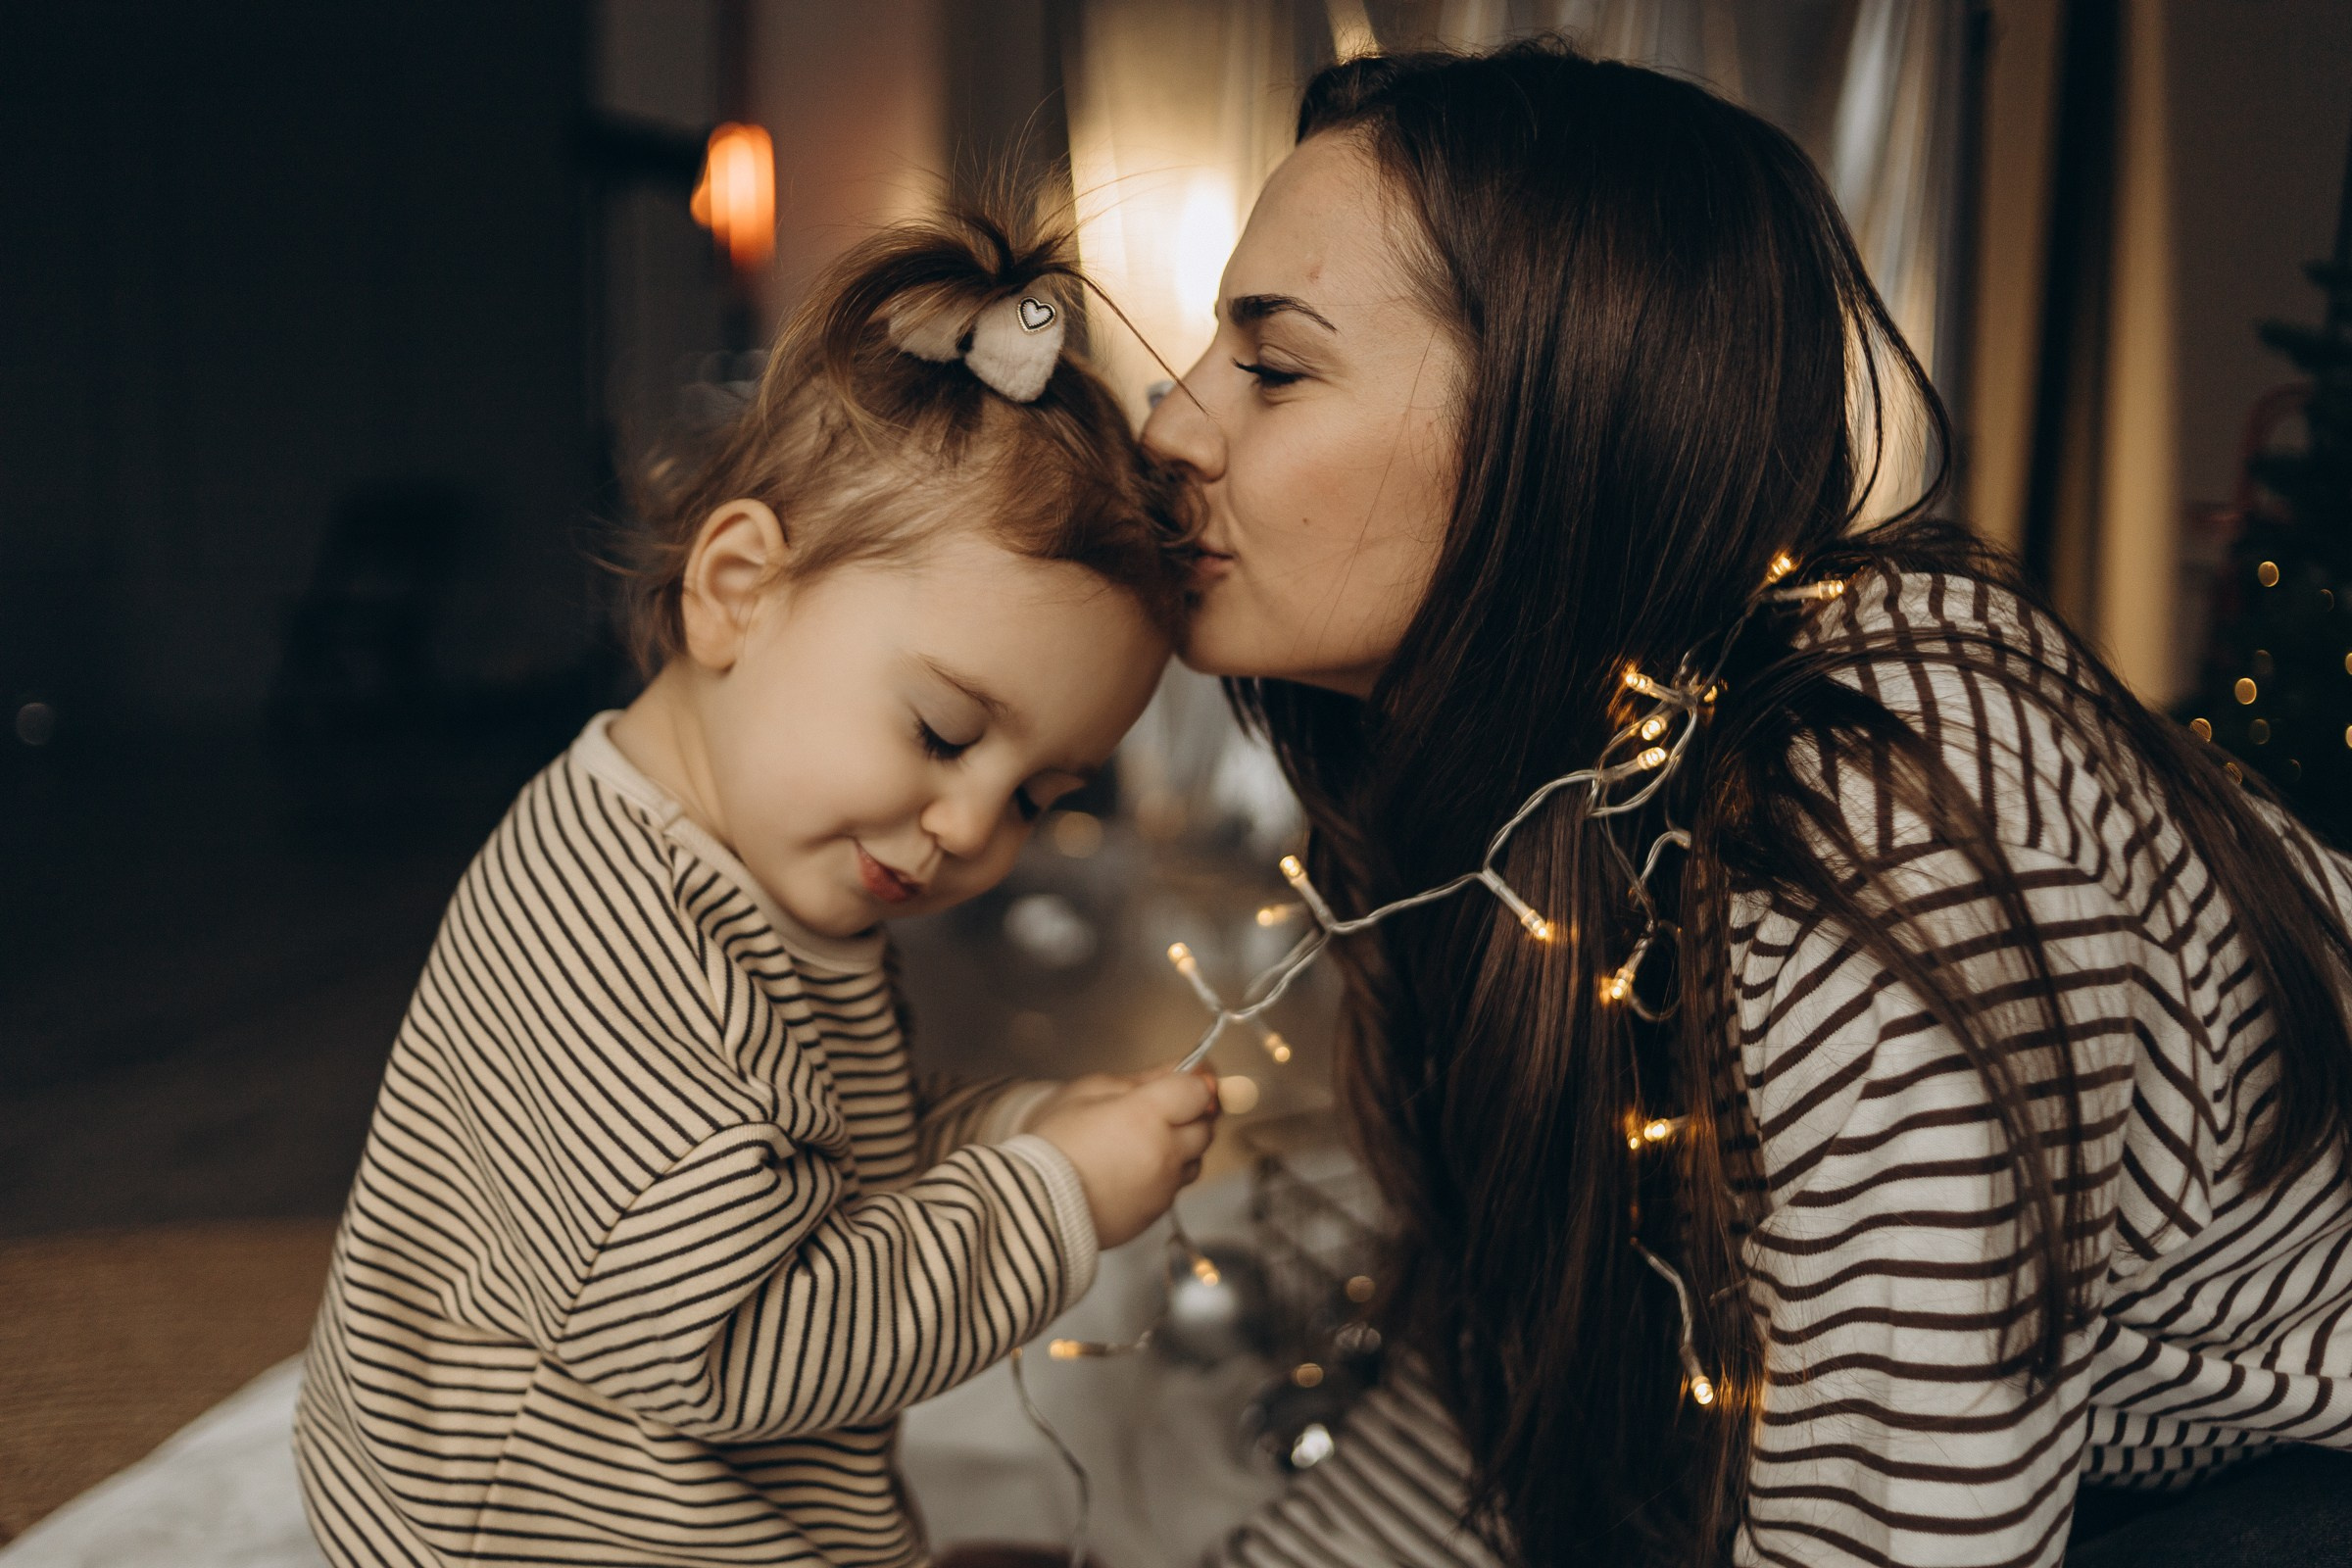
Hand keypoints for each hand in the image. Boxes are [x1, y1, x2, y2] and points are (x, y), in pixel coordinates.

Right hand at [1031, 1065, 1220, 1248]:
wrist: (1033, 1205)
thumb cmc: (1053, 1143)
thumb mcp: (1089, 1092)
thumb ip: (1142, 1080)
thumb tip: (1182, 1070)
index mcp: (1148, 1115)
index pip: (1200, 1092)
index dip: (1197, 1083)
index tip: (1189, 1079)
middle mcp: (1165, 1153)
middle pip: (1205, 1127)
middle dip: (1191, 1115)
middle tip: (1160, 1109)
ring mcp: (1163, 1187)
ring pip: (1194, 1160)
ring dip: (1181, 1147)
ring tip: (1141, 1142)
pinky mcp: (1156, 1213)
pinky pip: (1174, 1187)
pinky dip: (1164, 1175)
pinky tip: (1131, 1169)